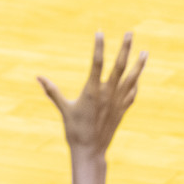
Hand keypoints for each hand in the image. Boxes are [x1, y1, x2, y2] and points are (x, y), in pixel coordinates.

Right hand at [38, 32, 147, 155]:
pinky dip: (136, 83)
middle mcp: (108, 94)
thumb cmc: (74, 130)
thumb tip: (38, 77)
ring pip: (132, 78)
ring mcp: (118, 102)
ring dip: (139, 64)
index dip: (99, 47)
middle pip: (120, 66)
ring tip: (145, 52)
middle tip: (129, 34)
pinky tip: (137, 78)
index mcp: (92, 91)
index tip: (100, 33)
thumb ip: (52, 91)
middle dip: (125, 49)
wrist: (91, 150)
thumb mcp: (63, 109)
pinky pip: (132, 93)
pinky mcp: (123, 110)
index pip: (97, 63)